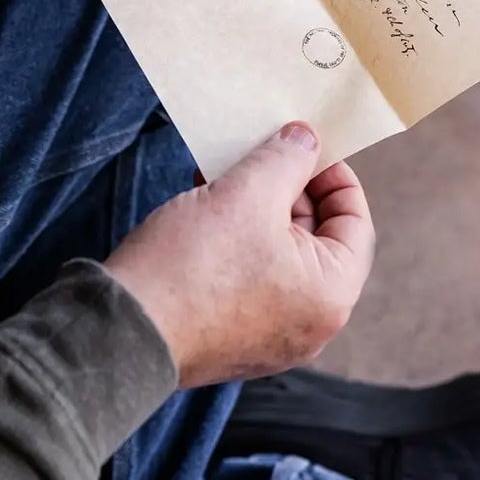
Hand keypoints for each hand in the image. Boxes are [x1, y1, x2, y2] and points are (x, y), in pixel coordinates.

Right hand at [103, 122, 374, 387]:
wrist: (124, 331)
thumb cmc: (193, 266)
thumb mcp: (246, 193)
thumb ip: (287, 159)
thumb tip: (307, 140)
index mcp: (331, 295)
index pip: (355, 221)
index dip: (333, 175)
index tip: (306, 146)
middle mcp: (311, 326)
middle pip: (316, 239)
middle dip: (288, 190)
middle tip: (259, 153)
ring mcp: (271, 338)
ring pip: (278, 257)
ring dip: (257, 212)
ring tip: (224, 176)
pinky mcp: (233, 339)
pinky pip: (251, 280)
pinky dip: (237, 243)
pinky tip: (205, 211)